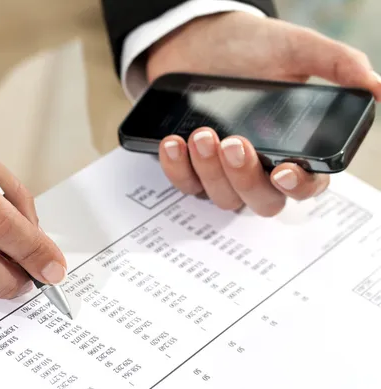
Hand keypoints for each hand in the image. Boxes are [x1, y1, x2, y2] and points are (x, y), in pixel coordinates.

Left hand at [146, 12, 380, 215]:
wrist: (198, 40)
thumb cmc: (250, 47)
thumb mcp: (296, 48)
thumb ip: (337, 64)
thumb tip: (378, 87)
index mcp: (295, 147)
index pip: (306, 185)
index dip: (297, 186)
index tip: (283, 171)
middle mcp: (261, 167)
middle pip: (261, 200)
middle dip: (245, 177)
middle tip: (233, 142)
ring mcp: (224, 171)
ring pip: (222, 197)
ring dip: (210, 170)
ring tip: (203, 133)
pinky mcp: (192, 167)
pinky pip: (185, 184)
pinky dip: (178, 168)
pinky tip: (175, 142)